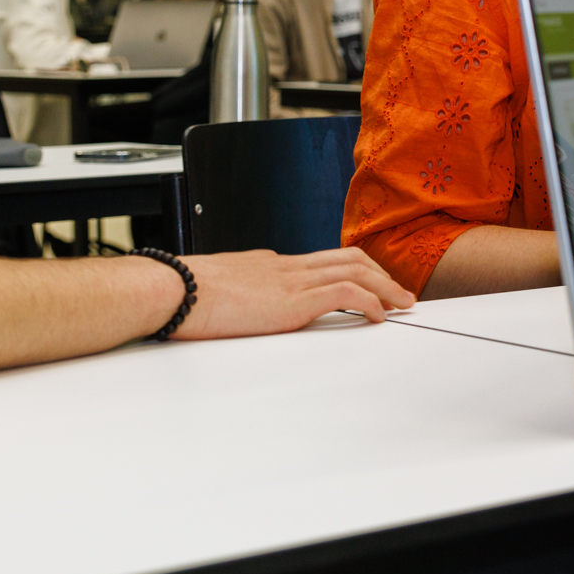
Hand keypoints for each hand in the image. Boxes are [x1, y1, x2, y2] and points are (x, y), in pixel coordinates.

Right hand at [170, 247, 415, 338]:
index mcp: (269, 265)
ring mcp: (291, 281)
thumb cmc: (181, 293)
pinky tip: (380, 316)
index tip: (368, 287)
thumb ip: (238, 294)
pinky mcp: (292, 301)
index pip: (320, 261)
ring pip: (355, 270)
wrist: (170, 289)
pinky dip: (370, 301)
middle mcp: (286, 266)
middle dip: (379, 273)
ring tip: (403, 304)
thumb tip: (243, 306)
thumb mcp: (218, 290)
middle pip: (347, 258)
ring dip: (386, 288)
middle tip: (400, 292)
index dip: (351, 272)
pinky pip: (345, 293)